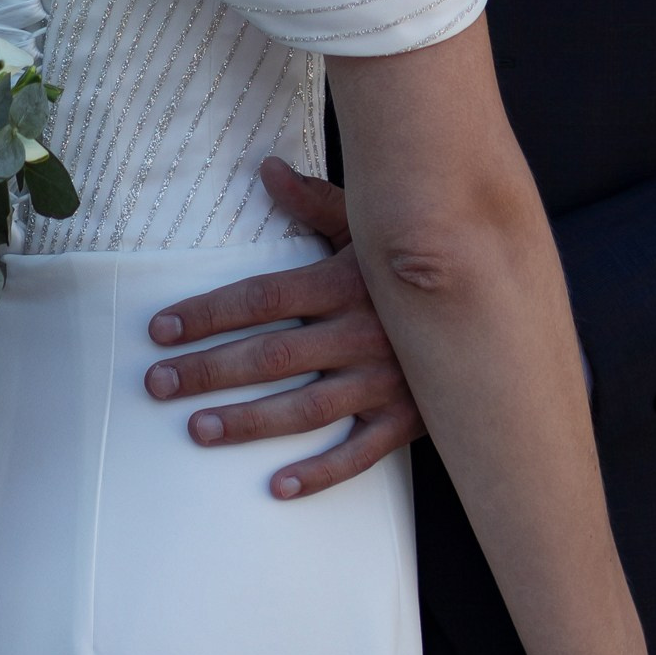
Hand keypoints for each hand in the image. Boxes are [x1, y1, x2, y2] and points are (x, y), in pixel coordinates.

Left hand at [144, 157, 424, 497]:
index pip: (264, 297)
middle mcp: (362, 332)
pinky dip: (321, 473)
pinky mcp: (408, 418)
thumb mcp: (372, 224)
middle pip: (272, 355)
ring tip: (198, 429)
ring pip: (306, 408)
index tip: (160, 329)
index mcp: (347, 281)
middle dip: (210, 370)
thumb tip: (266, 169)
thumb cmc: (419, 262)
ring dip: (249, 421)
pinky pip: (361, 453)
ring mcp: (386, 380)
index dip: (209, 313)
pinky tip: (279, 486)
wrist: (498, 306)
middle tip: (157, 383)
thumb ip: (317, 202)